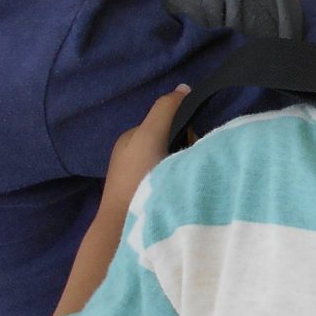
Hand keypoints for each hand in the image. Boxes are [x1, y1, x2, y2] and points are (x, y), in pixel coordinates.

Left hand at [101, 84, 191, 210]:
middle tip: (187, 164)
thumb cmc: (136, 178)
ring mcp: (138, 179)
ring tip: (184, 180)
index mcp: (131, 139)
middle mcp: (132, 156)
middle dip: (183, 149)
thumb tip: (185, 88)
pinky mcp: (144, 198)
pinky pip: (168, 181)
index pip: (167, 122)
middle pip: (170, 142)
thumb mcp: (150, 135)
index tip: (192, 143)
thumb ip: (166, 109)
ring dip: (182, 167)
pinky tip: (178, 192)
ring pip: (171, 162)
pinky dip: (176, 183)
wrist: (123, 228)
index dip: (184, 128)